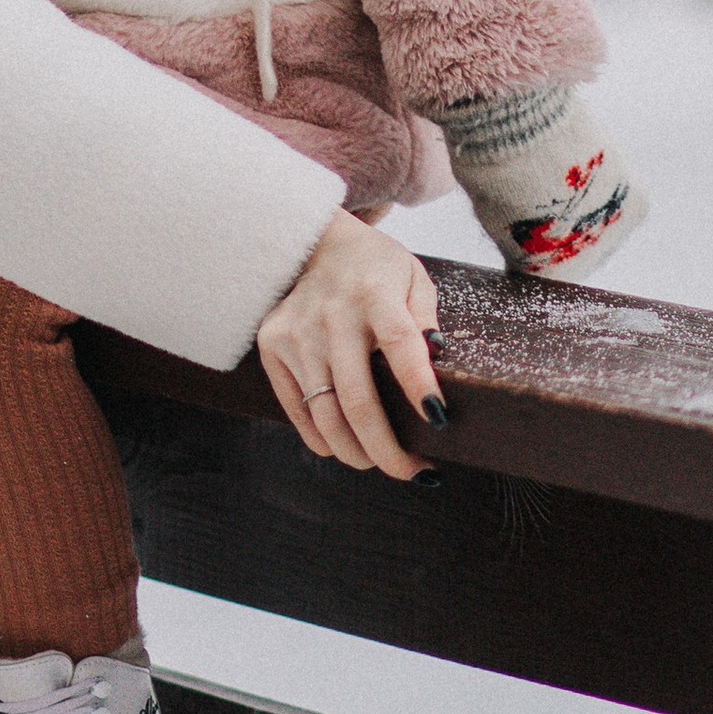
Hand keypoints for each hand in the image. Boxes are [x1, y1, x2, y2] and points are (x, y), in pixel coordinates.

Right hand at [257, 214, 446, 478]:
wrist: (312, 241)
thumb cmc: (376, 267)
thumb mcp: (413, 277)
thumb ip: (426, 316)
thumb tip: (438, 359)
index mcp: (374, 293)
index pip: (399, 343)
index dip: (418, 384)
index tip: (439, 421)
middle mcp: (332, 316)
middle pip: (357, 399)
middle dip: (388, 449)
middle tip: (414, 473)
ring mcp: (297, 333)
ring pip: (325, 414)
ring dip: (356, 452)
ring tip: (381, 462)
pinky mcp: (273, 347)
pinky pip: (298, 408)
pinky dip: (321, 438)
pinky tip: (345, 447)